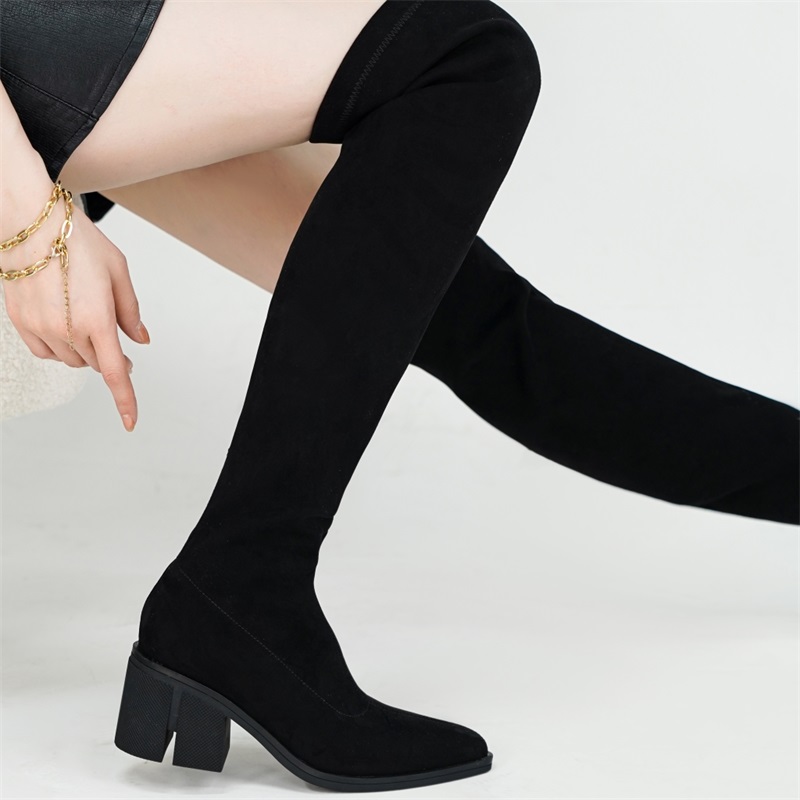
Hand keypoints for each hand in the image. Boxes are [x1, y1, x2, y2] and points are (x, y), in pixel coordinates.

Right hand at [3, 194, 149, 431]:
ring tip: (82, 315)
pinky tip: (62, 327)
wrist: (30, 222)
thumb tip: (140, 340)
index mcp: (97, 319)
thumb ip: (131, 312)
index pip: (115, 373)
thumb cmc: (76, 240)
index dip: (125, 401)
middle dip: (110, 355)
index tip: (130, 422)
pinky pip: (46, 353)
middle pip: (97, 364)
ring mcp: (41, 328)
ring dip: (85, 350)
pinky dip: (59, 348)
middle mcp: (67, 329)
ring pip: (73, 361)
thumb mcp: (118, 271)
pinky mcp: (21, 322)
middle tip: (110, 330)